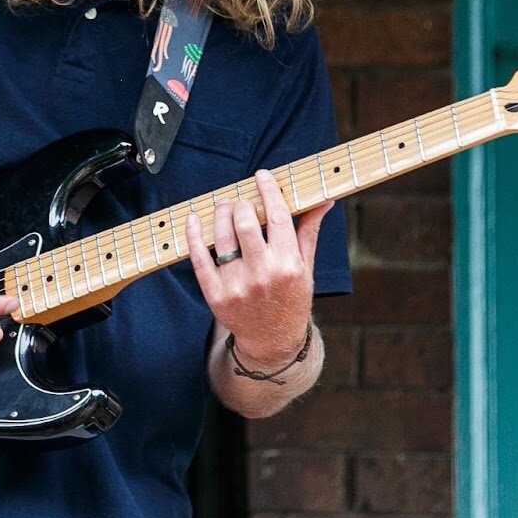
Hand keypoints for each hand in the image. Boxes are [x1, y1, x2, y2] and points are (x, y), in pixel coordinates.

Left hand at [186, 169, 333, 366]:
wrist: (272, 341)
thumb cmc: (291, 299)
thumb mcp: (306, 267)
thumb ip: (308, 231)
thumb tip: (324, 199)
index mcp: (289, 265)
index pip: (279, 217)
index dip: (268, 191)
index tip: (262, 175)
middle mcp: (263, 275)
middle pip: (246, 222)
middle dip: (242, 204)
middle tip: (241, 201)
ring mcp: (237, 286)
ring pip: (222, 236)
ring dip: (220, 213)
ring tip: (223, 207)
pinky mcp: (215, 296)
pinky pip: (199, 259)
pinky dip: (194, 235)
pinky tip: (194, 220)